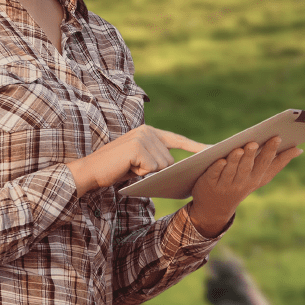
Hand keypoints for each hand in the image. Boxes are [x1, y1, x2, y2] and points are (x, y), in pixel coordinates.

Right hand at [66, 125, 208, 195]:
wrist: (90, 171)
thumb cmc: (115, 170)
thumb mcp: (140, 162)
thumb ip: (156, 160)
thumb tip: (177, 168)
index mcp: (149, 132)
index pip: (177, 139)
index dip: (195, 146)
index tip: (213, 150)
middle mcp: (147, 130)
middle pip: (170, 160)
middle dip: (156, 171)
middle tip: (134, 169)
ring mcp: (142, 137)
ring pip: (162, 166)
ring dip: (147, 173)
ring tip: (129, 167)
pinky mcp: (137, 147)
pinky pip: (152, 168)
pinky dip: (141, 173)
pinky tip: (127, 168)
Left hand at [187, 137, 302, 237]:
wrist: (216, 207)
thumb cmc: (242, 183)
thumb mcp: (261, 176)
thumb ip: (278, 162)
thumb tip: (299, 149)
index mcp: (256, 178)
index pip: (266, 164)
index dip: (271, 151)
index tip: (277, 137)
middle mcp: (242, 182)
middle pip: (248, 168)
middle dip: (252, 155)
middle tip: (253, 142)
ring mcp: (225, 184)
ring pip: (231, 171)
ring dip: (235, 160)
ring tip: (239, 149)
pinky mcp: (209, 183)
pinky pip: (214, 175)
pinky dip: (217, 168)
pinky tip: (220, 160)